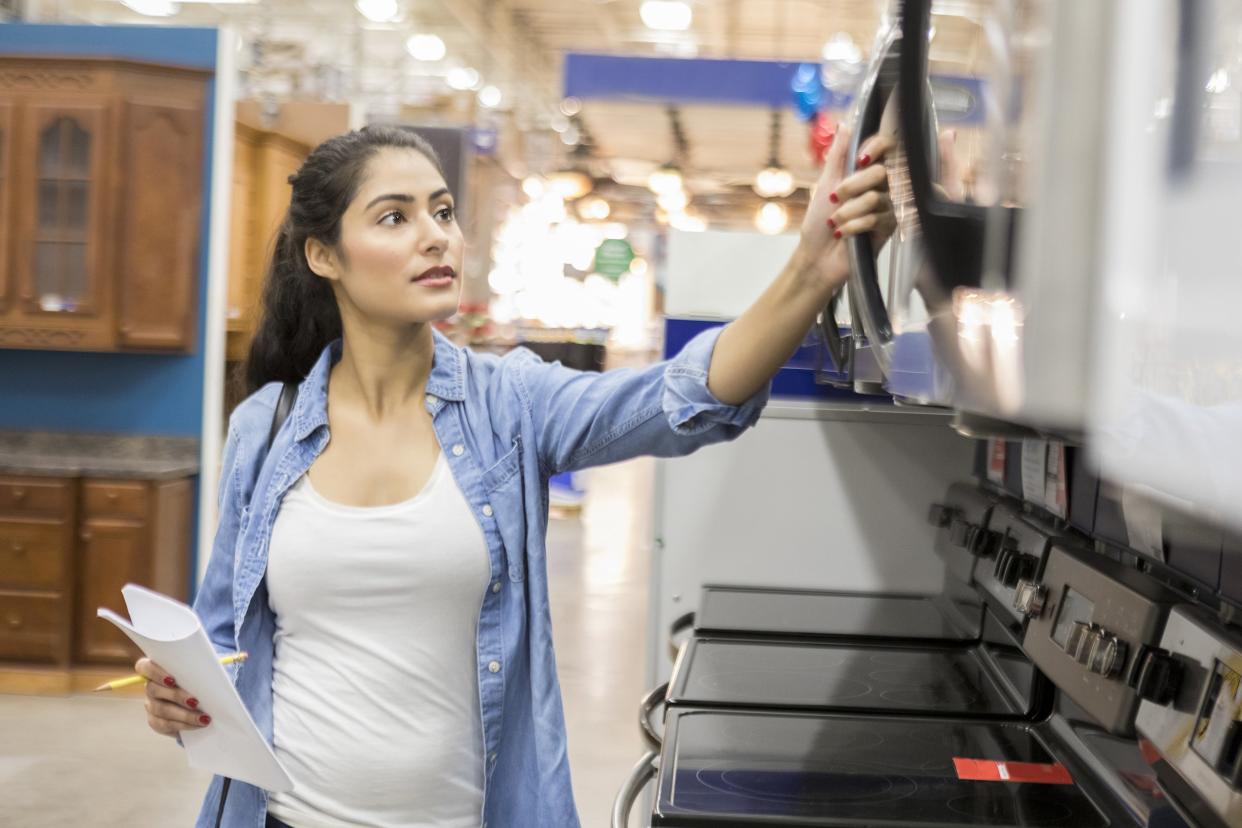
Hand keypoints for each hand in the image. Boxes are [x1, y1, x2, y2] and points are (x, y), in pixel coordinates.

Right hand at [136, 657, 210, 736]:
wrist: (202, 700)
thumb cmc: (201, 678)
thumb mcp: (204, 668)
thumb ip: (208, 663)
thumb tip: (238, 657)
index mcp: (157, 668)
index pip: (145, 667)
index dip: (154, 672)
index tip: (172, 679)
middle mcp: (150, 687)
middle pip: (153, 690)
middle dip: (176, 696)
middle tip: (195, 701)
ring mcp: (151, 705)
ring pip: (160, 710)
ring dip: (183, 714)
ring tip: (203, 717)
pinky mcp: (156, 721)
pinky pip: (164, 725)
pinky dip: (183, 726)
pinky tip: (197, 725)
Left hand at [797, 128, 897, 296]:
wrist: (817, 258)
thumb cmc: (818, 223)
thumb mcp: (825, 183)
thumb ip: (838, 154)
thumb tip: (845, 124)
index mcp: (866, 172)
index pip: (886, 148)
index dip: (877, 148)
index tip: (860, 159)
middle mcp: (882, 187)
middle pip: (881, 172)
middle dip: (852, 185)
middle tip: (835, 198)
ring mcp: (888, 207)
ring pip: (876, 197)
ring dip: (848, 211)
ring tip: (835, 222)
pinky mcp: (890, 228)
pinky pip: (878, 218)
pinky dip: (854, 226)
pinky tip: (844, 234)